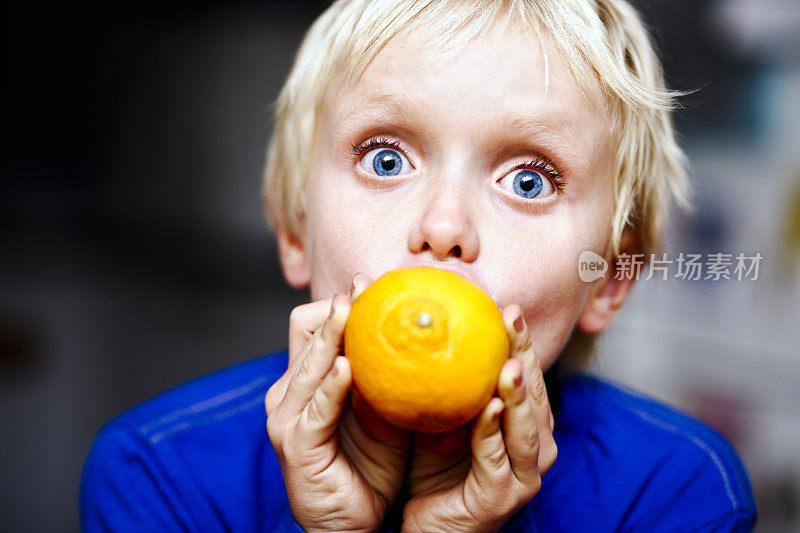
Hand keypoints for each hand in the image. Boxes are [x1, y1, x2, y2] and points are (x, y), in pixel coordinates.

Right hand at [265, 275, 409, 532]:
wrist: (351, 523)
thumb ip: (391, 377)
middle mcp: (289, 393)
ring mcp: (287, 418)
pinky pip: (314, 410)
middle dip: (333, 309)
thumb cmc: (372, 465)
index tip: (369, 285)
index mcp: (308, 381)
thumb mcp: (385, 412)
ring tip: (349, 309)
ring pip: (307, 364)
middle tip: (361, 287)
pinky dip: (330, 387)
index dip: (336, 305)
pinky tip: (348, 368)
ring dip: (330, 335)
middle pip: (304, 334)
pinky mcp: (296, 445)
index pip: (311, 327)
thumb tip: (429, 337)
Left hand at [402, 305, 557, 532]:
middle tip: (511, 317)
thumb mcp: (440, 417)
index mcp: (523, 426)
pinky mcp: (500, 498)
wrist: (425, 525)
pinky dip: (493, 432)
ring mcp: (522, 476)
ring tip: (508, 361)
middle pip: (532, 394)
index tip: (506, 308)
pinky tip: (487, 405)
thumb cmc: (432, 467)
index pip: (524, 376)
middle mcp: (533, 449)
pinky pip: (496, 459)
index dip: (519, 342)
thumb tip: (422, 325)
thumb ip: (443, 382)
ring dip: (517, 393)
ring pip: (526, 427)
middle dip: (523, 354)